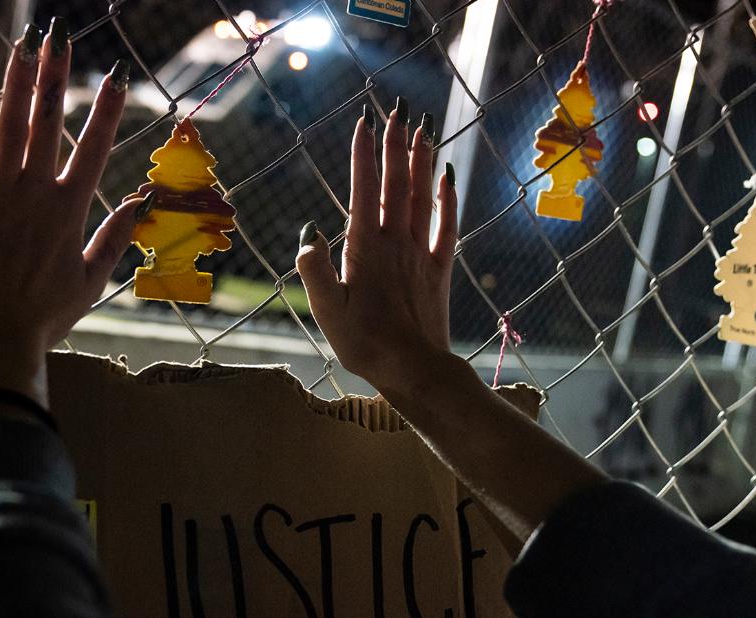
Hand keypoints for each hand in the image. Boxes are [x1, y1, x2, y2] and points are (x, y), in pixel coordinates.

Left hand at [0, 19, 145, 405]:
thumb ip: (115, 236)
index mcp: (70, 210)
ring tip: (24, 43)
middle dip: (56, 76)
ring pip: (11, 126)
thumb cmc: (42, 318)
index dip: (106, 108)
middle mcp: (37, 192)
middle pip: (49, 122)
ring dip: (18, 81)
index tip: (116, 74)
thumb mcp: (90, 281)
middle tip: (60, 36)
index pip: (94, 147)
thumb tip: (142, 200)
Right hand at [296, 101, 457, 394]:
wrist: (413, 369)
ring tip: (423, 129)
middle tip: (398, 110)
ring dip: (421, 161)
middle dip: (396, 145)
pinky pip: (447, 225)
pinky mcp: (439, 269)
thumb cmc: (363, 343)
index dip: (364, 156)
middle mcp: (396, 242)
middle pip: (397, 184)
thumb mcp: (325, 310)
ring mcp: (421, 252)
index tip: (364, 123)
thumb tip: (308, 231)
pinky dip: (447, 198)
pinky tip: (448, 176)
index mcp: (365, 248)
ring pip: (422, 196)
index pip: (364, 191)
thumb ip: (314, 268)